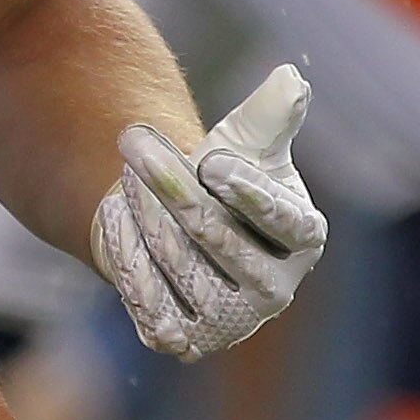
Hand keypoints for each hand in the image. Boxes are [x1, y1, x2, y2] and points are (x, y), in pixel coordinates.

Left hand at [90, 67, 323, 361]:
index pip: (286, 222)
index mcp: (304, 239)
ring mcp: (231, 320)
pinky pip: (148, 302)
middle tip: (132, 139)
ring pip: (178, 265)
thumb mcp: (246, 142)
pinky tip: (114, 213)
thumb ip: (269, 116)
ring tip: (123, 172)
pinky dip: (126, 256)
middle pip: (217, 237)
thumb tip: (290, 79)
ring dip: (143, 214)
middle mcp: (275, 289)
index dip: (249, 193)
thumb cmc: (220, 178)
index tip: (210, 160)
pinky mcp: (185, 339)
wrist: (173, 228)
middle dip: (170, 186)